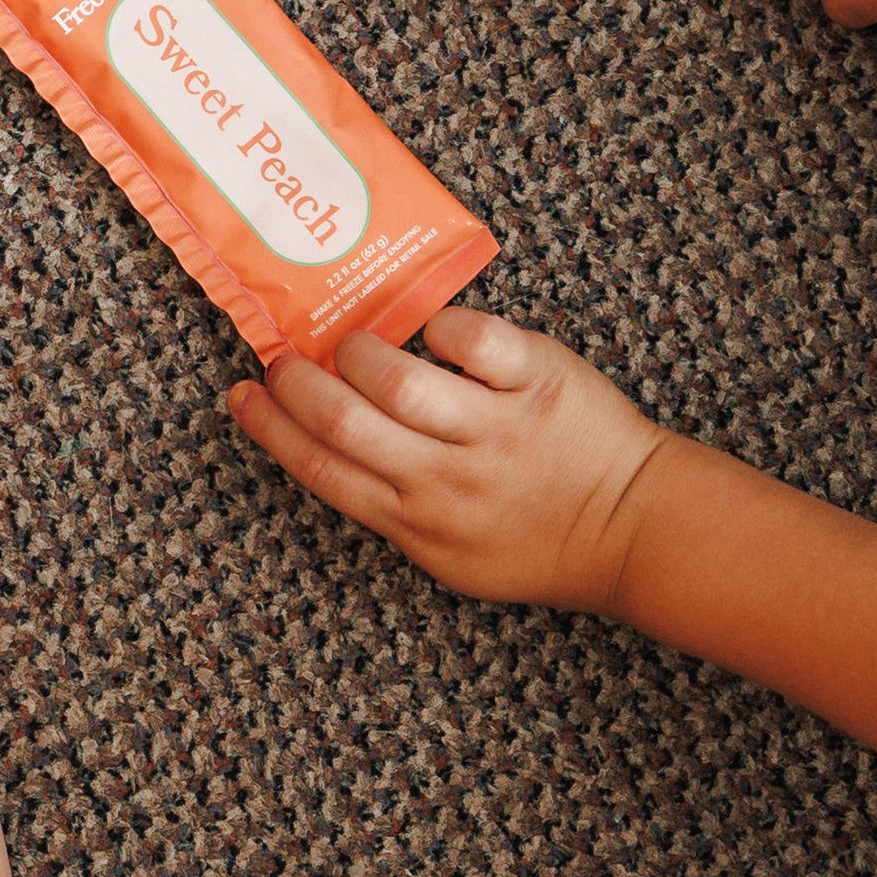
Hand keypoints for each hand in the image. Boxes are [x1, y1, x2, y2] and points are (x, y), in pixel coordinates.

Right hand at [229, 303, 691, 615]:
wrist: (635, 529)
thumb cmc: (536, 539)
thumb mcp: (450, 551)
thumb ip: (392, 501)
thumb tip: (328, 434)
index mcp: (417, 524)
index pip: (321, 470)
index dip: (271, 427)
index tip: (242, 395)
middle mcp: (449, 481)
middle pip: (344, 420)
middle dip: (298, 381)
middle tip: (285, 358)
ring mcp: (495, 431)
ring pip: (398, 379)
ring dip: (361, 351)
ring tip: (356, 344)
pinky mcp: (540, 383)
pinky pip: (473, 338)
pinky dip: (442, 325)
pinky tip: (434, 329)